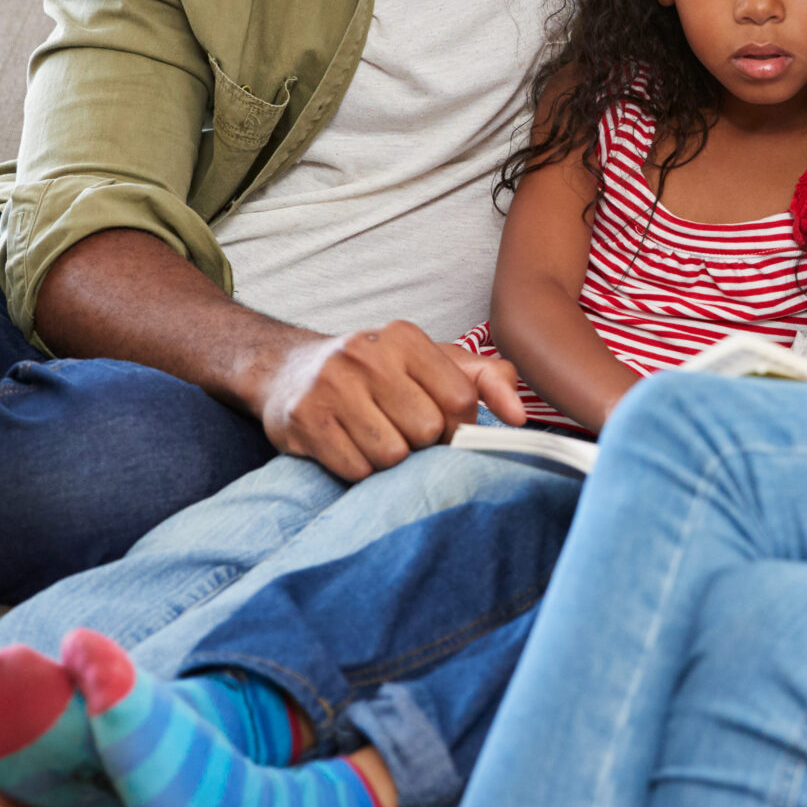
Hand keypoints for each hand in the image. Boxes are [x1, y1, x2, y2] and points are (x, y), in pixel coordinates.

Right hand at [256, 322, 525, 480]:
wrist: (287, 372)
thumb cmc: (373, 373)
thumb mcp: (429, 362)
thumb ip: (485, 379)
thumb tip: (518, 417)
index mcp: (404, 337)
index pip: (460, 398)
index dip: (457, 424)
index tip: (440, 423)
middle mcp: (366, 353)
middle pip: (427, 429)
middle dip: (420, 441)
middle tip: (398, 428)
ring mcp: (331, 384)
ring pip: (392, 453)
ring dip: (389, 459)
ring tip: (372, 437)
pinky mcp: (304, 418)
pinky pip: (356, 468)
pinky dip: (359, 469)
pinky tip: (348, 446)